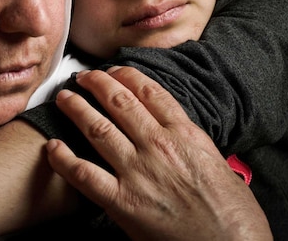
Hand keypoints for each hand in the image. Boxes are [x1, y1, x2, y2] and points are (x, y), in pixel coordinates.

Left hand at [45, 67, 271, 240]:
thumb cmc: (235, 217)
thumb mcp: (220, 167)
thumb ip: (194, 148)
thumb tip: (182, 139)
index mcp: (186, 136)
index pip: (150, 93)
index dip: (127, 77)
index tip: (115, 71)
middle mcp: (159, 147)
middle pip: (120, 102)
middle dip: (96, 84)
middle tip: (83, 77)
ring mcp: (138, 173)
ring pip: (98, 129)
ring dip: (76, 110)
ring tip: (64, 99)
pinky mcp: (123, 203)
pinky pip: (84, 175)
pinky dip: (64, 159)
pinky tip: (52, 147)